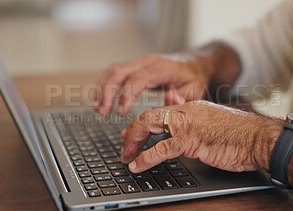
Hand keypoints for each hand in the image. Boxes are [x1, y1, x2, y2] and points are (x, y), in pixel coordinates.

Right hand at [95, 53, 212, 115]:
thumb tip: (168, 99)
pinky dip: (105, 84)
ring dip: (102, 88)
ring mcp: (140, 62)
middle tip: (102, 112)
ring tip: (97, 108)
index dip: (126, 95)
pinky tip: (99, 99)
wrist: (195, 62)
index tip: (120, 112)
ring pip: (113, 70)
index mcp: (162, 68)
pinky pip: (115, 71)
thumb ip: (183, 96)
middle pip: (119, 72)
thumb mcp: (195, 88)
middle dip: (107, 92)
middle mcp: (147, 62)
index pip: (138, 78)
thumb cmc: (195, 77)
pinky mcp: (135, 66)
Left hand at [120, 100, 284, 172]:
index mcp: (190, 107)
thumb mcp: (211, 123)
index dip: (140, 124)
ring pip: (150, 126)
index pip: (158, 112)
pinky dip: (146, 157)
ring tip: (126, 157)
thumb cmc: (239, 134)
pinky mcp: (192, 140)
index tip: (130, 134)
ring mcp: (188, 124)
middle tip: (124, 148)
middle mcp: (186, 112)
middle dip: (131, 132)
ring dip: (133, 142)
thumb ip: (193, 121)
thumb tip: (176, 120)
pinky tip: (138, 165)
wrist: (258, 137)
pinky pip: (162, 148)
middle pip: (148, 116)